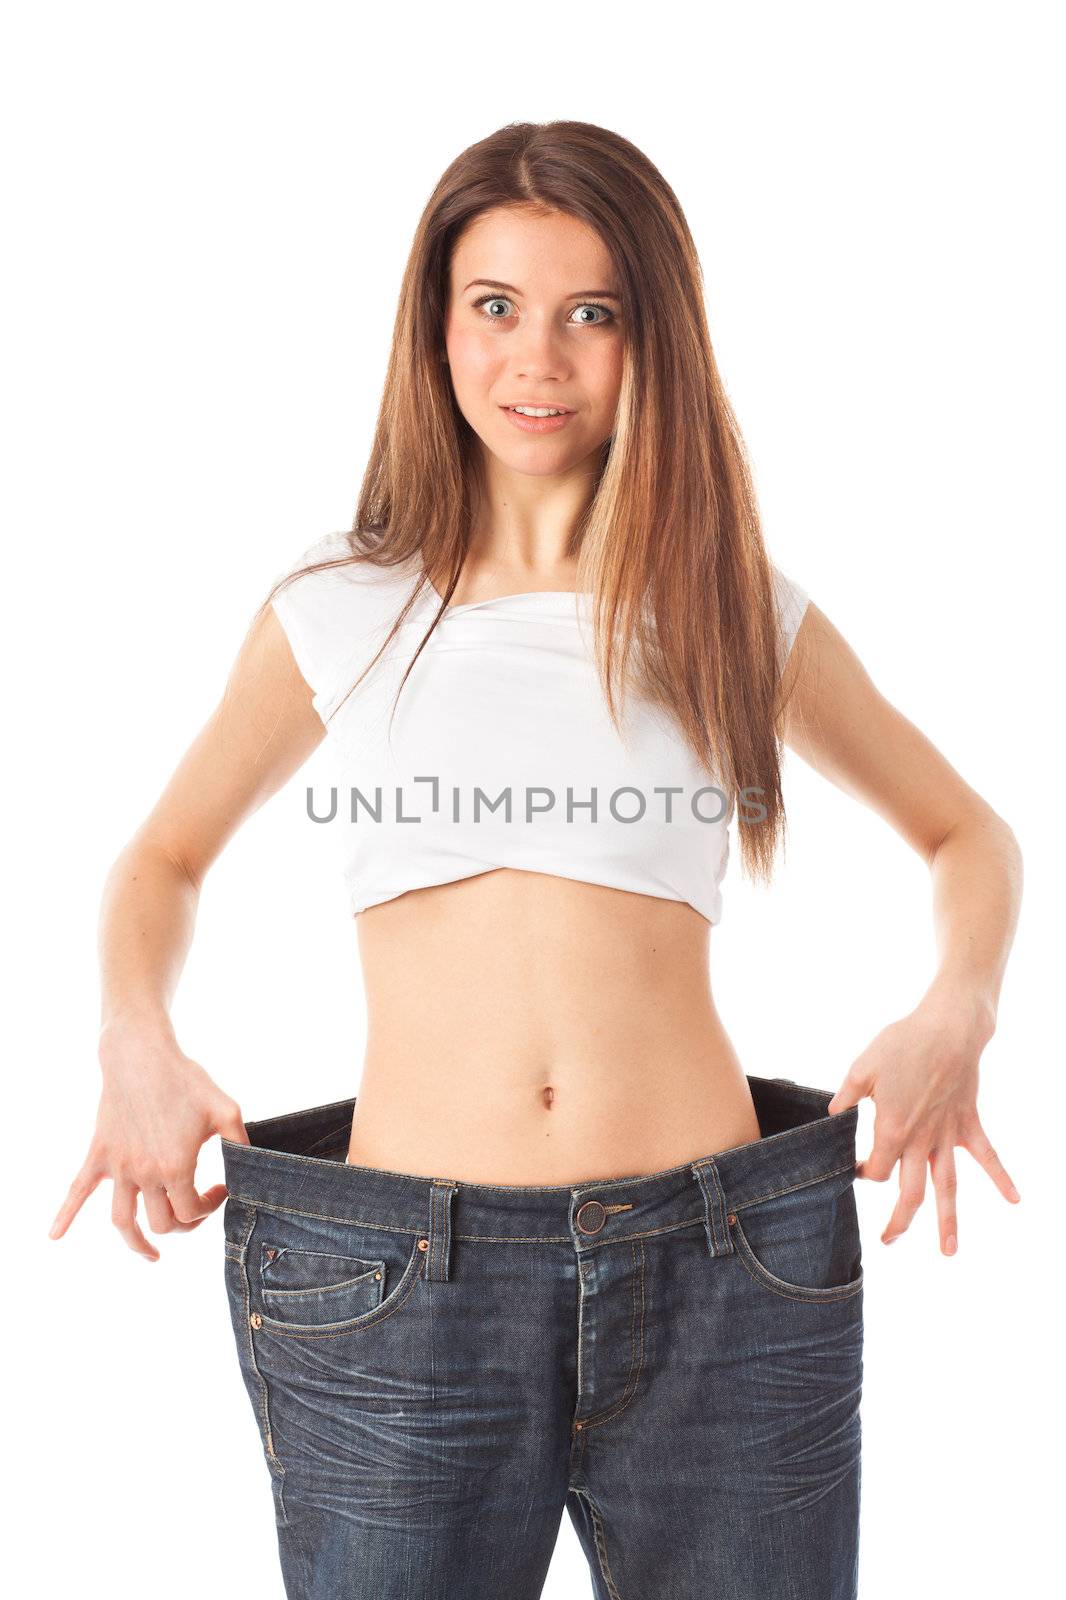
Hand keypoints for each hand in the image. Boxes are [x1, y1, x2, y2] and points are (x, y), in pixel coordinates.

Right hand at [48, 1013, 249, 1260]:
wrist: (141, 1055)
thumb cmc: (186, 1080)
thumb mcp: (225, 1109)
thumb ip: (240, 1142)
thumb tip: (250, 1167)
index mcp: (176, 1166)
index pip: (192, 1211)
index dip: (211, 1206)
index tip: (219, 1187)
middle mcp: (144, 1173)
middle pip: (162, 1222)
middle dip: (183, 1223)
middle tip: (194, 1208)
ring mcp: (119, 1167)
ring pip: (123, 1221)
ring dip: (137, 1242)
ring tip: (152, 1254)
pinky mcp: (100, 1155)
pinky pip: (78, 1191)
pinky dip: (65, 1215)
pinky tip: (54, 1235)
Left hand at [826, 985, 1020, 1254]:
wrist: (947, 1029)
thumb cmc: (901, 1044)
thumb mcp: (861, 1068)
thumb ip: (845, 1096)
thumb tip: (830, 1116)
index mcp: (892, 1129)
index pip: (878, 1170)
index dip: (866, 1174)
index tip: (861, 1169)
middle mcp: (922, 1140)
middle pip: (911, 1193)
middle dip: (899, 1221)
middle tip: (888, 1240)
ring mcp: (948, 1135)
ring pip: (948, 1187)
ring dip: (948, 1221)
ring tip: (948, 1251)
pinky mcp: (968, 1123)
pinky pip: (987, 1156)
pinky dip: (1001, 1178)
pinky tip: (1015, 1200)